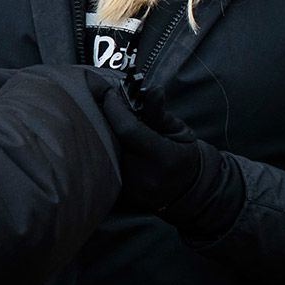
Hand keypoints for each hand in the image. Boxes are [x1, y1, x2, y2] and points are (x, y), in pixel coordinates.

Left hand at [92, 78, 244, 236]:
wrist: (185, 190)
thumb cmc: (181, 155)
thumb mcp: (179, 131)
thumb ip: (160, 113)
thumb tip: (153, 90)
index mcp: (162, 158)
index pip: (128, 129)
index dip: (115, 108)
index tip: (109, 92)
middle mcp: (142, 175)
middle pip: (111, 140)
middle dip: (103, 118)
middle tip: (103, 103)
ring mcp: (128, 188)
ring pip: (103, 153)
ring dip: (100, 133)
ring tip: (104, 120)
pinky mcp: (118, 195)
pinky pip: (103, 166)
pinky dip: (101, 149)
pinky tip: (104, 139)